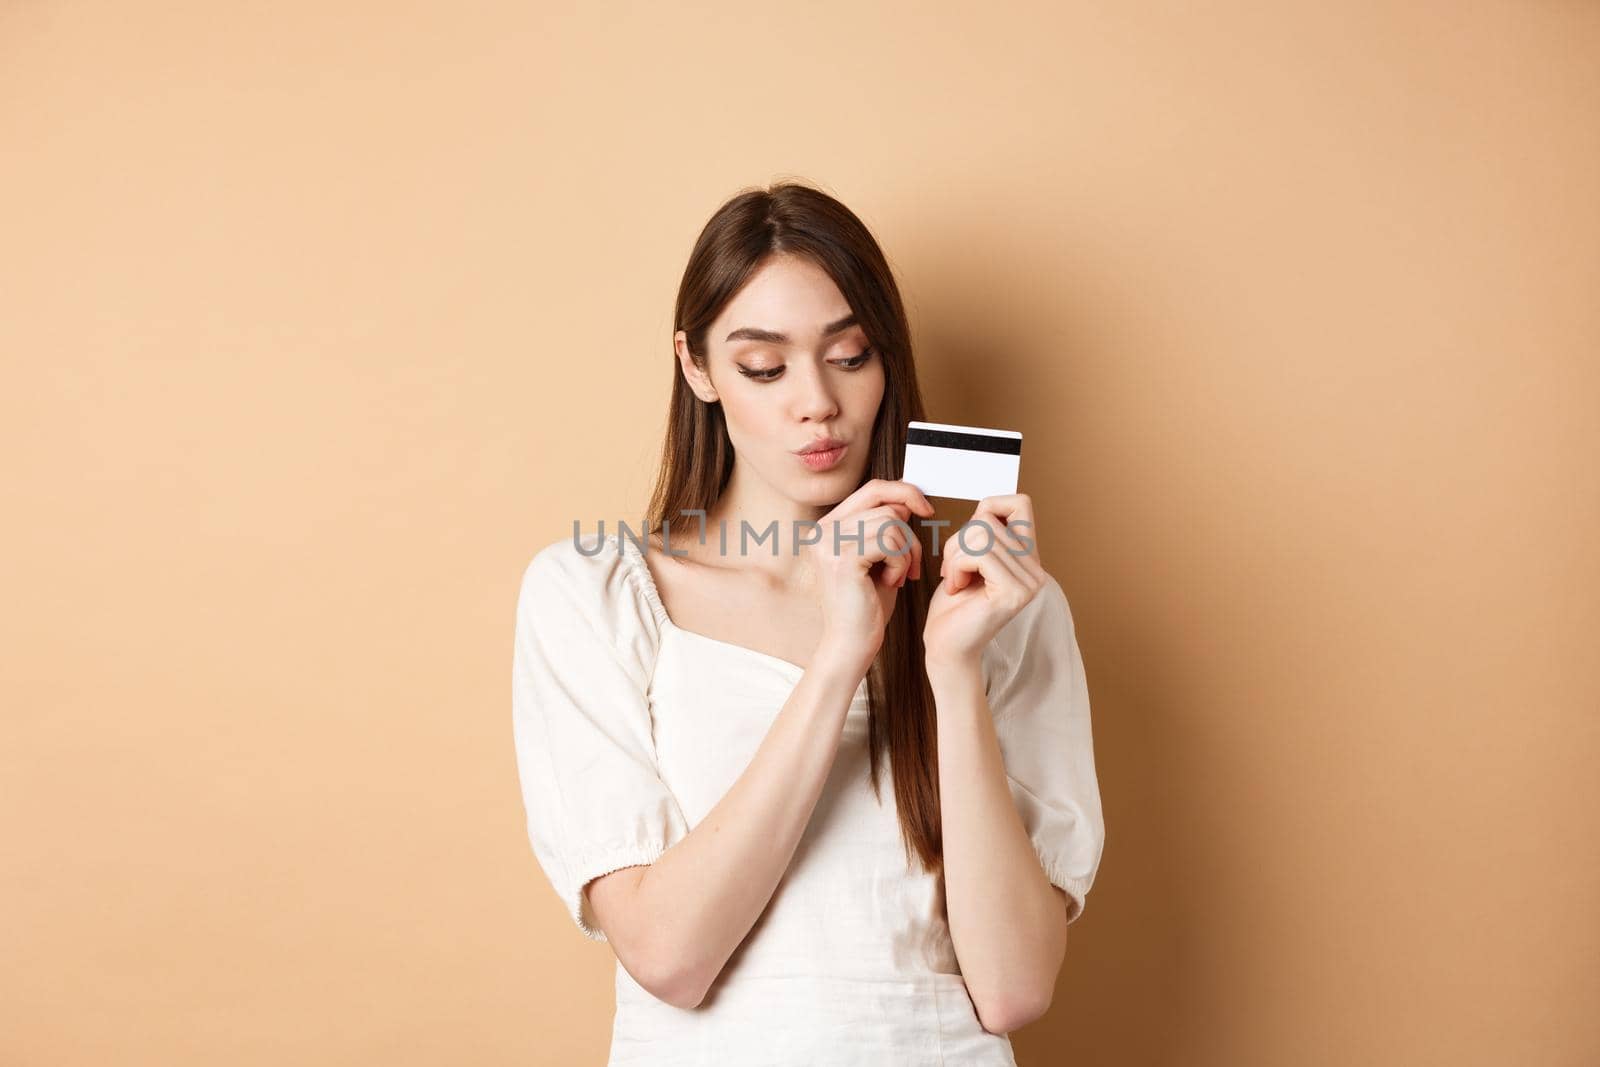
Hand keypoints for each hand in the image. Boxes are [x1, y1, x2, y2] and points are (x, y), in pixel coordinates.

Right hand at [805, 479, 934, 673]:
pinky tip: (894, 582)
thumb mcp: (879, 557)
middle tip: (911, 565)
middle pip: (886, 504)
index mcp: (828, 527)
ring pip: (892, 522)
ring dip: (906, 551)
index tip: (926, 510)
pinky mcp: (842, 558)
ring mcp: (829, 543)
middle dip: (910, 534)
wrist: (851, 645)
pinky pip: (890, 540)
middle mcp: (823, 530)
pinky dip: (901, 561)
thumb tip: (908, 499)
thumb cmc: (867, 606)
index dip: (904, 492)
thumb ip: (886, 526)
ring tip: (899, 576)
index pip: (872, 489)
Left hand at [923, 493, 1044, 670]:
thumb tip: (989, 505)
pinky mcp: (1014, 592)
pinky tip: (956, 587)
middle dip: (958, 540)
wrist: (946, 646)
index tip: (969, 539)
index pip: (1020, 503)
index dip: (988, 508)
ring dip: (954, 555)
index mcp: (1028, 557)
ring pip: (981, 535)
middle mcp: (1035, 569)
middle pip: (989, 519)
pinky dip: (957, 566)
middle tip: (953, 569)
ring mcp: (1028, 582)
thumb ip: (984, 532)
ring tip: (955, 580)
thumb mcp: (969, 556)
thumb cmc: (953, 604)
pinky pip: (979, 553)